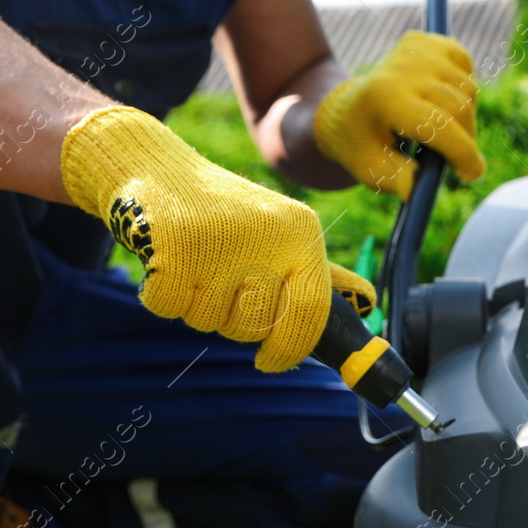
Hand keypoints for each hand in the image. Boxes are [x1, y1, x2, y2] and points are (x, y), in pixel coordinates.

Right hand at [60, 106, 374, 371]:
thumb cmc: (226, 216)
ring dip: (194, 305)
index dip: (290, 349)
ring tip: (193, 262)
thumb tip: (368, 304)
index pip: (311, 313)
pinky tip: (166, 259)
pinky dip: (161, 294)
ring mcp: (221, 240)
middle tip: (218, 283)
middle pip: (253, 326)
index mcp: (301, 234)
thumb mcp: (282, 236)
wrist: (159, 167)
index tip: (269, 361)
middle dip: (231, 320)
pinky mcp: (175, 245)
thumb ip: (319, 276)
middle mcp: (269, 235)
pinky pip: (168, 306)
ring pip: (209, 320)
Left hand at [313, 32, 484, 199]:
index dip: (463, 153)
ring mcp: (416, 50)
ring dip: (465, 118)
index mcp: (385, 99)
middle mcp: (402, 69)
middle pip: (459, 109)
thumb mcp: (370, 170)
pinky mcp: (427, 41)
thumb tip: (415, 190)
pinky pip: (466, 68)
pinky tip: (442, 101)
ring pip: (467, 90)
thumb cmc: (361, 145)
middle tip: (457, 161)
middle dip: (466, 141)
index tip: (472, 174)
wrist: (346, 108)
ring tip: (440, 131)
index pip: (438, 124)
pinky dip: (463, 89)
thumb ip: (395, 179)